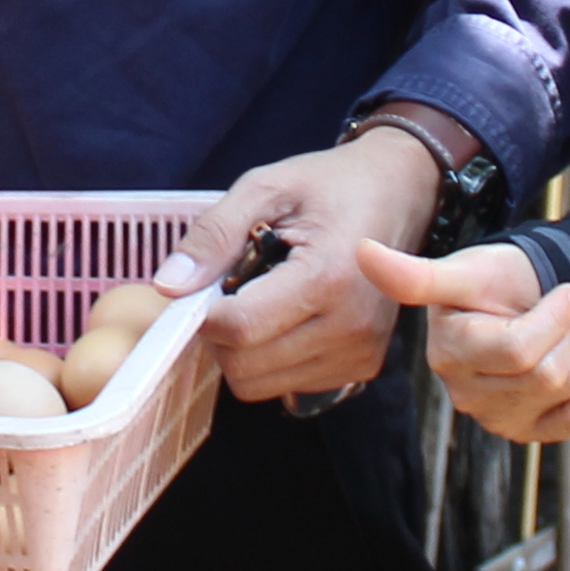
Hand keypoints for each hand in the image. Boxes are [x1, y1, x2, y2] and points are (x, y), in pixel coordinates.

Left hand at [163, 129, 446, 405]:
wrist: (401, 193)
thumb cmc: (331, 185)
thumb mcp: (266, 188)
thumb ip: (214, 234)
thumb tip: (168, 286)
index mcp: (327, 278)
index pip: (240, 329)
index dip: (204, 313)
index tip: (206, 284)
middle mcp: (350, 327)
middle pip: (246, 367)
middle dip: (222, 334)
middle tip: (233, 289)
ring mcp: (361, 353)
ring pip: (263, 385)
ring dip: (246, 350)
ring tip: (264, 299)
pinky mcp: (363, 367)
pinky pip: (290, 385)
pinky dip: (273, 359)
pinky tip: (287, 317)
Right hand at [355, 237, 569, 445]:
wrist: (523, 297)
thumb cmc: (492, 282)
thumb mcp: (460, 272)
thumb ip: (415, 275)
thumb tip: (361, 250)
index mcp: (448, 355)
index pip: (519, 350)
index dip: (554, 314)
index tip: (565, 289)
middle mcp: (468, 395)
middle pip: (549, 372)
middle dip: (565, 331)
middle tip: (552, 310)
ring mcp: (499, 419)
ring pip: (569, 389)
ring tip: (556, 331)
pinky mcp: (530, 432)